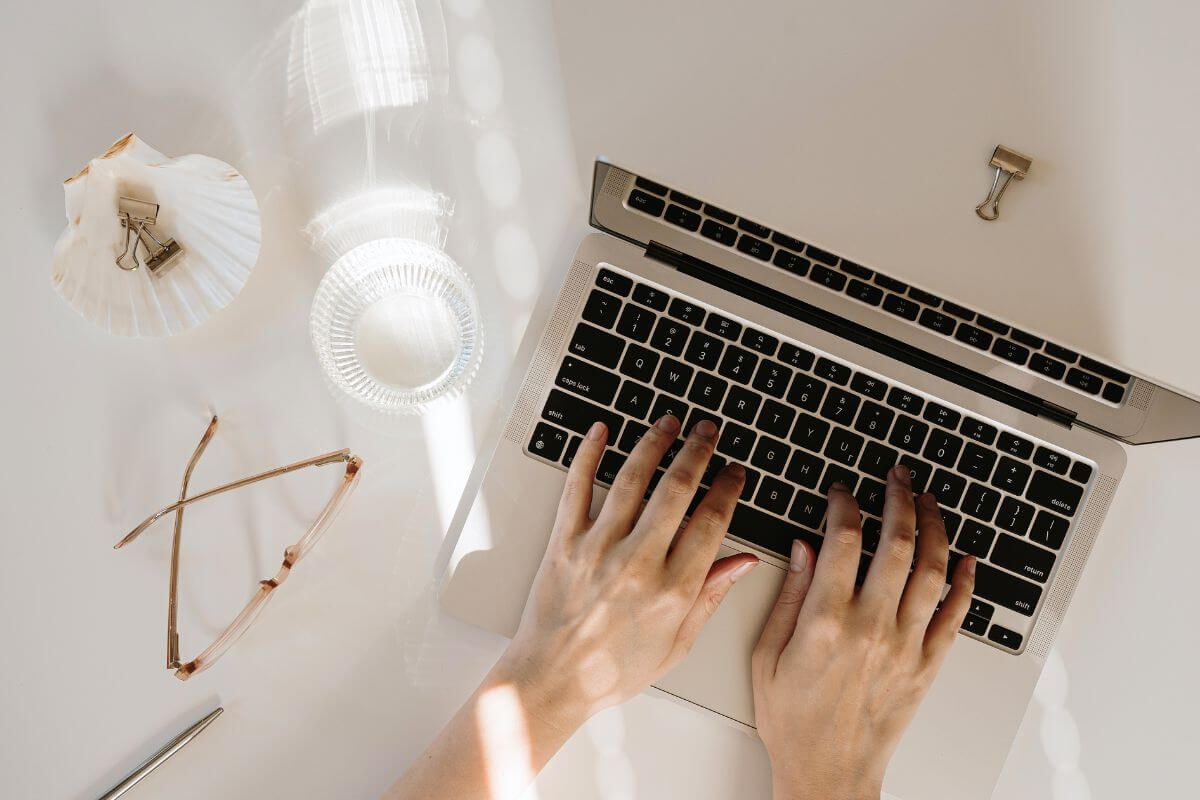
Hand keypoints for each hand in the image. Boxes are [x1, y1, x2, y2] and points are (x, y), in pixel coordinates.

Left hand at [495, 414, 757, 732]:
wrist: (552, 680)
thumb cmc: (613, 670)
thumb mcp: (677, 644)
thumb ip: (710, 597)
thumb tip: (744, 562)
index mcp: (672, 591)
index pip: (711, 522)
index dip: (728, 489)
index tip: (735, 472)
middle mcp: (637, 564)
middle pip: (677, 489)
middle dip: (698, 451)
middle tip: (708, 431)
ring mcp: (597, 549)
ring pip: (632, 478)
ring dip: (654, 442)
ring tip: (669, 422)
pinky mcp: (564, 542)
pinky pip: (577, 487)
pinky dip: (588, 454)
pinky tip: (601, 432)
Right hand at [752, 467, 974, 799]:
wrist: (828, 771)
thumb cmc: (792, 720)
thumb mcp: (767, 654)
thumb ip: (788, 596)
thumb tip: (804, 548)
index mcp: (826, 620)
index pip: (844, 539)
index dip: (844, 504)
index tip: (841, 492)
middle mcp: (872, 627)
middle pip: (896, 542)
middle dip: (898, 498)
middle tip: (897, 477)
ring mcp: (905, 645)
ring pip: (931, 569)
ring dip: (933, 526)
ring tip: (928, 501)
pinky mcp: (927, 665)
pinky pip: (955, 615)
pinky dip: (965, 582)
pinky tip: (966, 558)